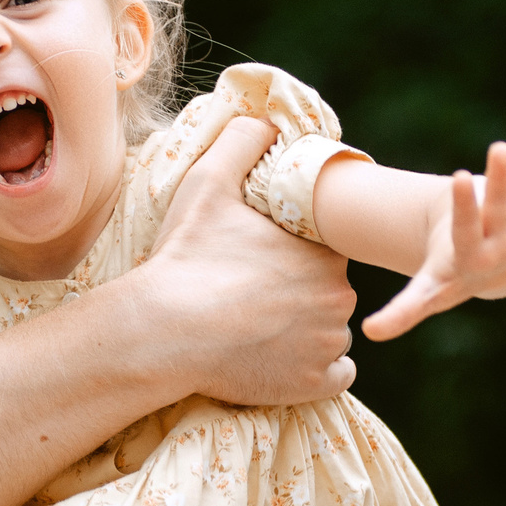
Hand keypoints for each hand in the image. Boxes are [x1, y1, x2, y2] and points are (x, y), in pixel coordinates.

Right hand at [134, 115, 358, 403]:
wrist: (166, 331)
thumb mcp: (208, 184)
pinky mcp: (316, 384)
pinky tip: (281, 359)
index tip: (261, 266)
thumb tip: (265, 122)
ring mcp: (329, 343)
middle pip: (329, 293)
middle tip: (254, 299)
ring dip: (307, 333)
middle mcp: (339, 296)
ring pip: (331, 333)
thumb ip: (243, 143)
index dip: (294, 257)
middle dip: (301, 296)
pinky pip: (335, 375)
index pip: (324, 253)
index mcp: (324, 251)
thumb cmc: (188, 258)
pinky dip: (314, 371)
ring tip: (260, 331)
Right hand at [362, 140, 505, 340]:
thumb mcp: (429, 292)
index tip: (460, 178)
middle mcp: (503, 244)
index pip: (468, 229)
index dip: (466, 205)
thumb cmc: (454, 276)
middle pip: (502, 208)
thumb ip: (405, 310)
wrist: (496, 278)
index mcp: (473, 256)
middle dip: (501, 178)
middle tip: (499, 147)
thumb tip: (368, 333)